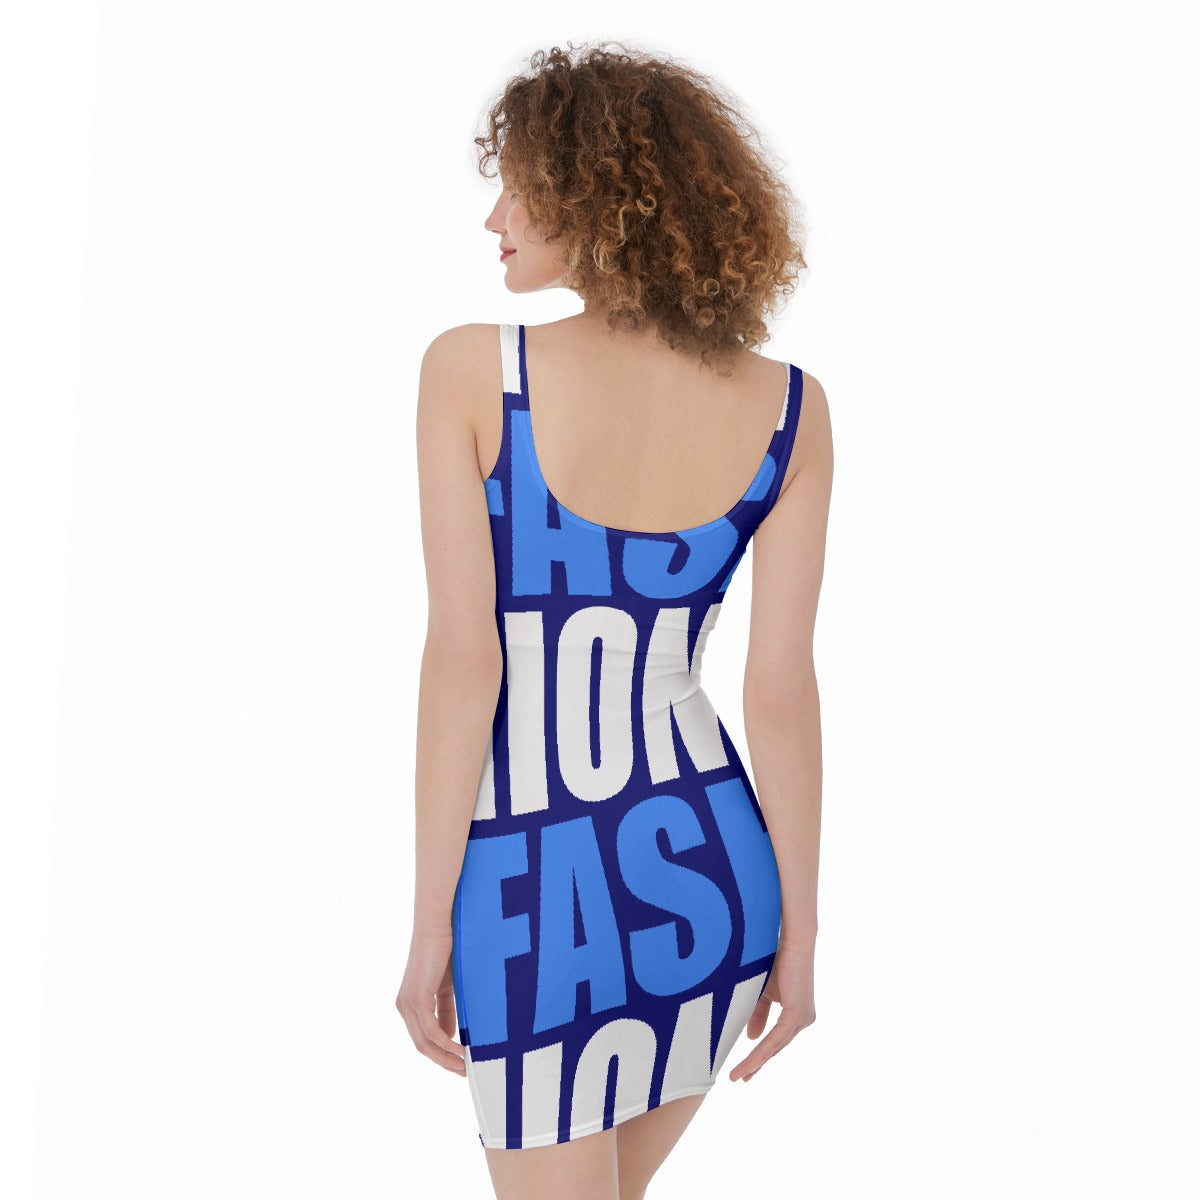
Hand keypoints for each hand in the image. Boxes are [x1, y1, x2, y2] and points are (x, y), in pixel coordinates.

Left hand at [395, 921, 466, 1076]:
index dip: (444, 1054)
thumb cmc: (448, 948)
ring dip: (446, 1059)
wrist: (440, 922)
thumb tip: (455, 1035)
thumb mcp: (449, 986)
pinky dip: (447, 1045)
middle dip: (444, 1063)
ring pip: (425, 1043)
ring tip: (467, 1067)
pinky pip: (431, 1032)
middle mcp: (405, 1006)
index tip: (463, 1064)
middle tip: (466, 1073)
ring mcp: (408, 1003)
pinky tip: (463, 1051)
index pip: (426, 1038)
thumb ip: (448, 1009)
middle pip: (423, 1046)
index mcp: (412, 1003)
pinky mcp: (417, 998)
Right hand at [728, 934, 815, 1082]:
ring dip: (756, 1062)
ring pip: (775, 1047)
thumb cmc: (776, 960)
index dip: (759, 1054)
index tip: (744, 1069)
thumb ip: (758, 1014)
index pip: (775, 1039)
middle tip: (740, 1078)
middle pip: (776, 1047)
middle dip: (757, 1064)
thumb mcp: (763, 992)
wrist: (790, 941)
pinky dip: (761, 1052)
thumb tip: (752, 1039)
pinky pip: (776, 1039)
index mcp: (796, 1014)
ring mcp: (802, 1018)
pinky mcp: (797, 1014)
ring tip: (739, 1075)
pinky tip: (749, 1063)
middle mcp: (803, 1019)